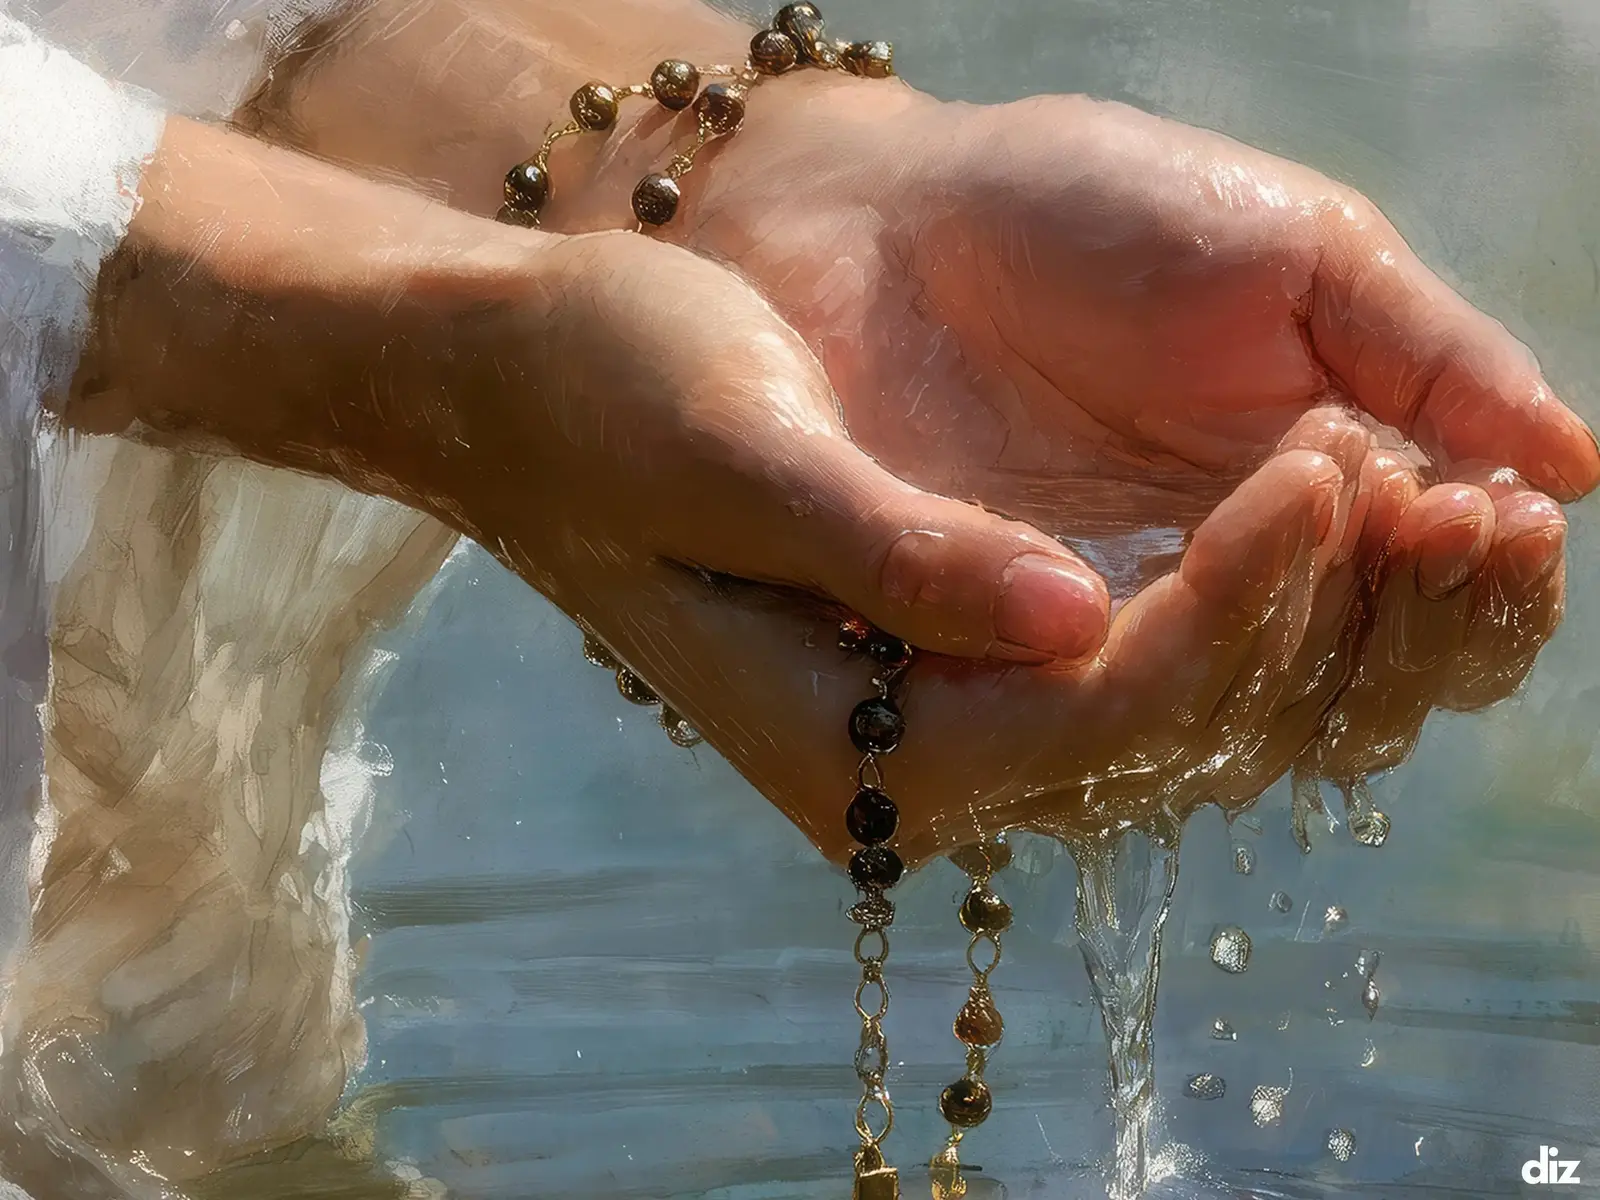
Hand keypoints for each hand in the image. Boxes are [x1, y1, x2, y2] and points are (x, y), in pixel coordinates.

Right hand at [242, 2, 1590, 847]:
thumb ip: (891, 550)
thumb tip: (1067, 618)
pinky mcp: (971, 657)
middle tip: (1415, 471)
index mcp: (840, 744)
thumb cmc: (604, 393)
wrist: (528, 379)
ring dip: (1304, 612)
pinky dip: (1247, 590)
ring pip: (1179, 707)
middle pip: (1158, 730)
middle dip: (1299, 612)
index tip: (1325, 469)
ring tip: (1420, 490)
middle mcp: (905, 767)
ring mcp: (943, 721)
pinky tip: (1321, 504)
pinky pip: (1150, 654)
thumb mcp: (733, 449)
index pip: (1087, 709)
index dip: (1224, 604)